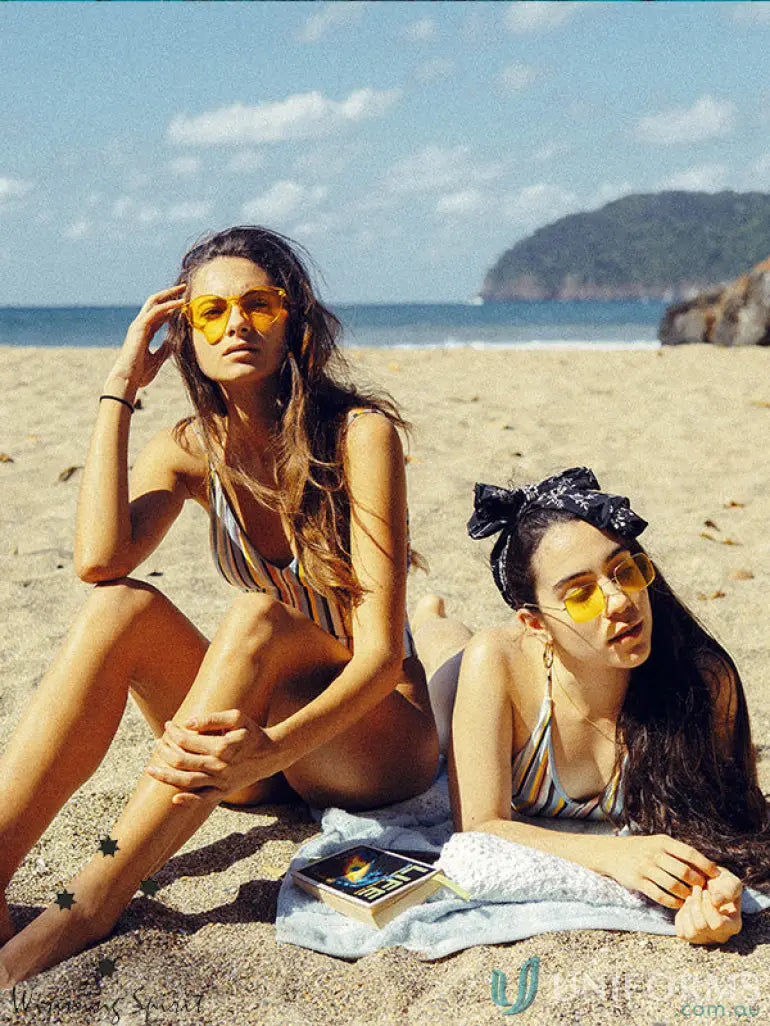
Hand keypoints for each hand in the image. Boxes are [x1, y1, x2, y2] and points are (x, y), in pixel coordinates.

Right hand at [106, 284, 186, 395]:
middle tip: (184, 288)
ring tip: (184, 289)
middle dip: (169, 294)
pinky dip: (169, 305)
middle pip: (155, 303)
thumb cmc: (139, 374)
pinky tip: (181, 303)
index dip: (171, 308)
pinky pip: (156, 311)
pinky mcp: (139, 327)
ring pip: (155, 302)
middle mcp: (140, 325)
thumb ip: (165, 350)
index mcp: (143, 333)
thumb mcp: (157, 360)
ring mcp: (138, 325)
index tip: (184, 304)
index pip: (158, 315)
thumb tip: (175, 343)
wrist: (127, 379)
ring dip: (170, 294)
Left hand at [145, 709, 283, 806]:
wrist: (271, 754)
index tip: (169, 724)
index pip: (188, 740)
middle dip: (166, 750)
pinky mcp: (223, 792)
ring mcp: (221, 781)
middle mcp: (219, 766)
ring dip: (166, 776)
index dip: (174, 732)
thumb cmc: (252, 732)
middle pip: (183, 761)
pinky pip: (202, 799)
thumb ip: (213, 719)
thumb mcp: (237, 717)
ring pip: (187, 781)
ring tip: (151, 769)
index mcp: (221, 747)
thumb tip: (188, 722)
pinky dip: (188, 801)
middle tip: (158, 741)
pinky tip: (173, 798)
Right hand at [600, 834, 718, 908]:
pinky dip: (672, 902)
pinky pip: (660, 895)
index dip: (705, 865)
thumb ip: (677, 852)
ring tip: (692, 897)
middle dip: (697, 882)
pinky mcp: (638, 882)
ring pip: (673, 885)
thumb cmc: (643, 849)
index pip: (689, 853)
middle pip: (683, 871)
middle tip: (704, 889)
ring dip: (686, 894)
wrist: (612, 853)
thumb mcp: (658, 843)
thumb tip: (705, 864)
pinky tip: (678, 903)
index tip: (717, 874)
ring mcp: (645, 868)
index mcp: (663, 842)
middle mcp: (654, 853)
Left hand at [675, 867, 741, 943]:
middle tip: (696, 889)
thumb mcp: (730, 882)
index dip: (707, 906)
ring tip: (691, 896)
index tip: (705, 891)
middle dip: (696, 904)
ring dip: (688, 910)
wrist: (708, 883)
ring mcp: (704, 938)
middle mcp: (720, 937)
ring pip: (691, 932)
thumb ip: (728, 890)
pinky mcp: (690, 936)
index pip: (717, 924)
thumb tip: (715, 901)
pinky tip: (687, 905)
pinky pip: (681, 932)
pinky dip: (681, 916)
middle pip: (701, 927)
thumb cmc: (721, 884)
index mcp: (733, 926)